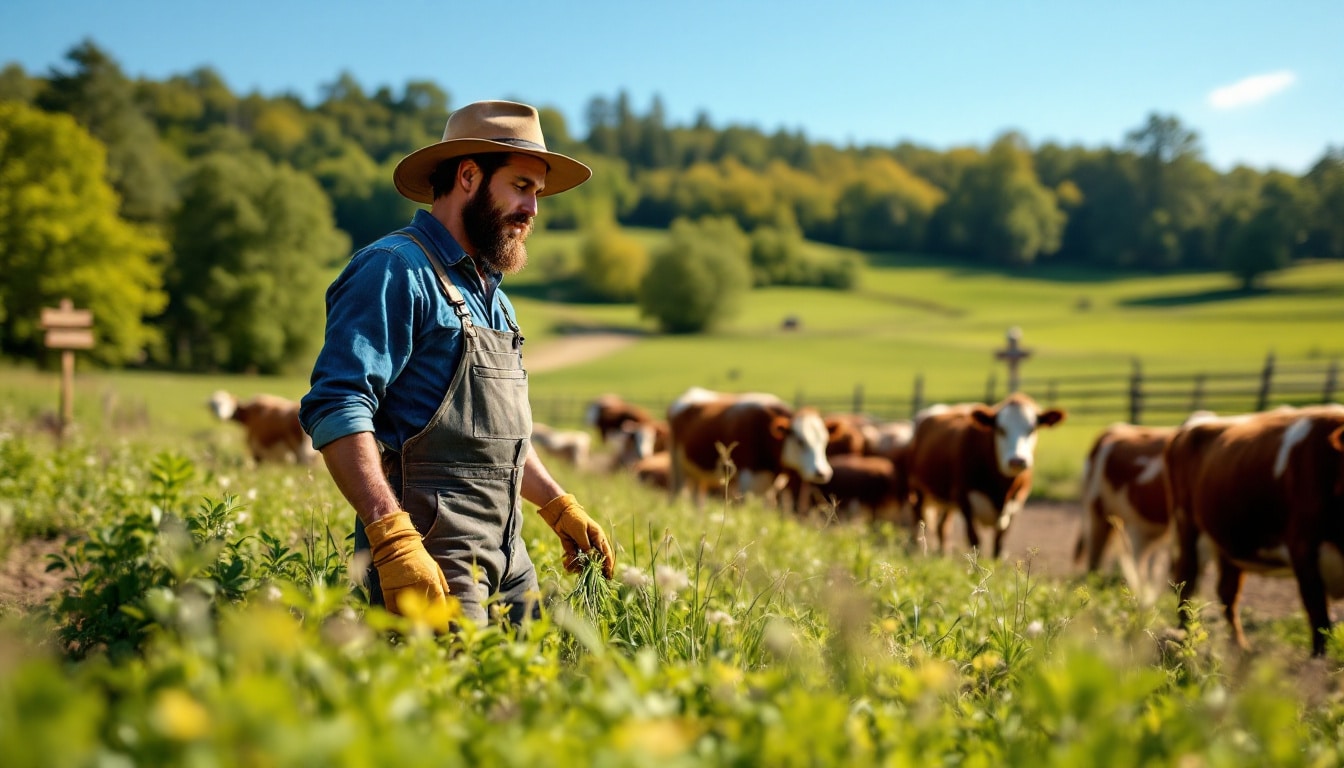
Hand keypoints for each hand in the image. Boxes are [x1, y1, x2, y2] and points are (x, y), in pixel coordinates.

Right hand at [365, 511, 452, 627]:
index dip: (442, 621)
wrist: (396, 546)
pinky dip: (397, 618)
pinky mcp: (389, 592)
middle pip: (425, 614)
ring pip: (408, 615)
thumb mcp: (434, 567)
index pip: (440, 606)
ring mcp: (403, 591)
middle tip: (430, 633)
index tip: (444, 630)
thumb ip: (441, 583)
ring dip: (412, 623)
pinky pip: (393, 611)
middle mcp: (418, 589)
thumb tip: (447, 597)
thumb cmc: (418, 555)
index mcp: (432, 582)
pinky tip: (401, 623)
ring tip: (416, 632)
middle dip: (429, 625)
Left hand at [537, 494, 614, 578]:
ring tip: (570, 566)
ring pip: (584, 563)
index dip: (608, 566)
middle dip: (591, 570)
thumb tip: (591, 559)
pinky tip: (566, 563)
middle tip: (588, 577)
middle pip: (596, 561)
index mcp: (598, 538)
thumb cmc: (574, 519)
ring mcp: (583, 548)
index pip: (606, 554)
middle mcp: (592, 545)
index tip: (608, 576)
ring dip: (578, 567)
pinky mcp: (573, 550)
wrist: (560, 514)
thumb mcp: (581, 531)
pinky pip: (574, 560)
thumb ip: (586, 545)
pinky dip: (570, 564)